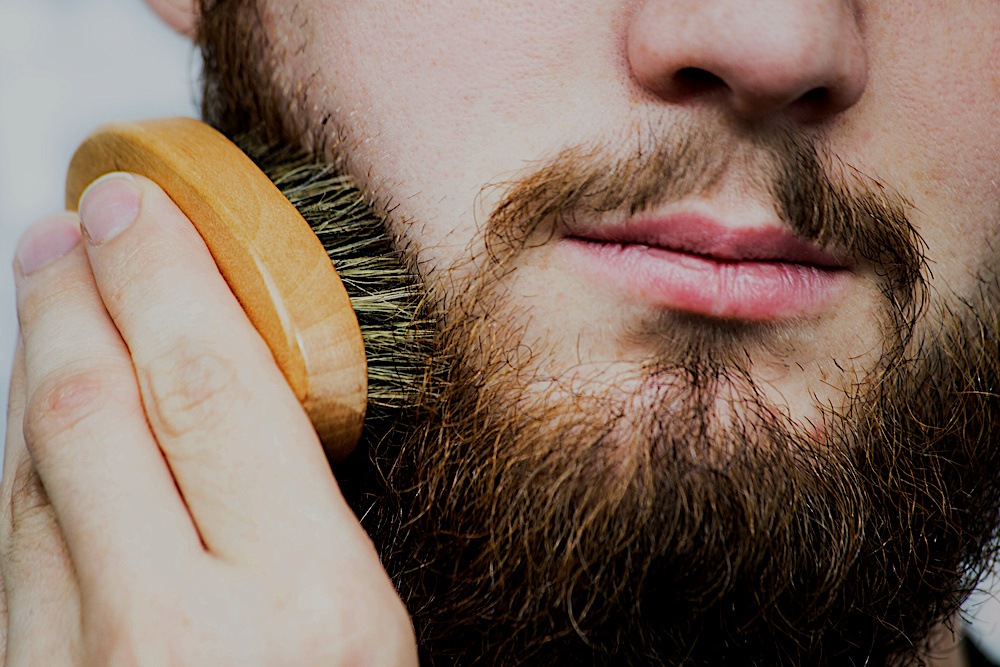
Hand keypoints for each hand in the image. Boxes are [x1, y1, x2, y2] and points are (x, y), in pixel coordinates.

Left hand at [1, 173, 416, 665]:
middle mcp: (179, 632)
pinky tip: (46, 425)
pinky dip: (26, 458)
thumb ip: (319, 522)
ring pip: (27, 474)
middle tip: (69, 228)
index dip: (164, 276)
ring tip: (55, 301)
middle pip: (92, 412)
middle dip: (73, 295)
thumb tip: (259, 394)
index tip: (139, 207)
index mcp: (309, 602)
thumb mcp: (377, 630)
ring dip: (38, 366)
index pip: (212, 389)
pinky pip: (10, 548)